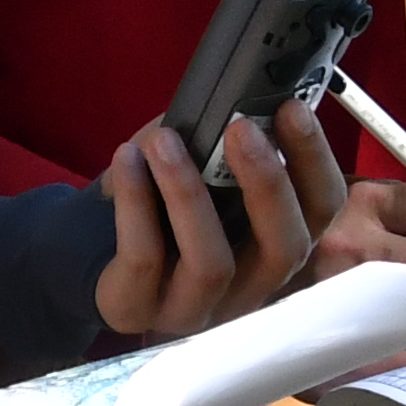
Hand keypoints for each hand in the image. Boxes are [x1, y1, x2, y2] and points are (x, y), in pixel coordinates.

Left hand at [92, 106, 341, 337]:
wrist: (85, 249)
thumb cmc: (158, 203)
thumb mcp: (198, 171)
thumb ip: (222, 146)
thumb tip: (234, 95)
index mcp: (274, 244)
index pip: (320, 212)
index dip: (315, 162)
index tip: (291, 109)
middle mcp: (249, 286)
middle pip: (285, 247)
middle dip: (268, 184)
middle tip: (240, 127)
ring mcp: (196, 309)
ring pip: (212, 262)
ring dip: (189, 192)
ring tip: (165, 140)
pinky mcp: (139, 310)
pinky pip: (145, 259)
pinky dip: (136, 203)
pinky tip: (126, 159)